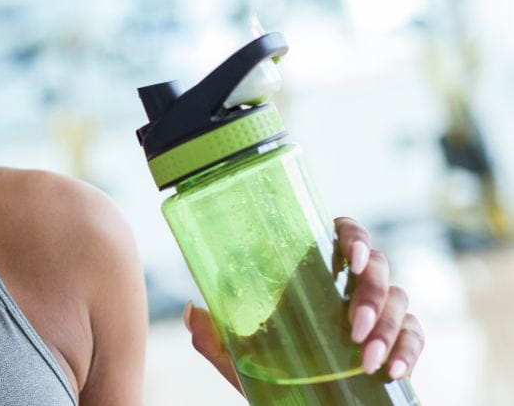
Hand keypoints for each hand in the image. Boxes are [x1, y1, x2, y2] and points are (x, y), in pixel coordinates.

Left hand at [183, 216, 424, 388]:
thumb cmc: (272, 373)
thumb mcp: (238, 356)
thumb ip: (215, 336)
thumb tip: (192, 310)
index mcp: (317, 276)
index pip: (346, 236)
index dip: (355, 236)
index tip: (349, 257)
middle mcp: (352, 289)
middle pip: (379, 269)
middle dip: (373, 295)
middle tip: (354, 326)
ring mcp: (379, 316)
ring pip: (402, 301)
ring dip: (389, 329)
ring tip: (366, 360)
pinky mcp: (398, 345)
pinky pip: (417, 337)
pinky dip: (410, 352)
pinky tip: (391, 370)